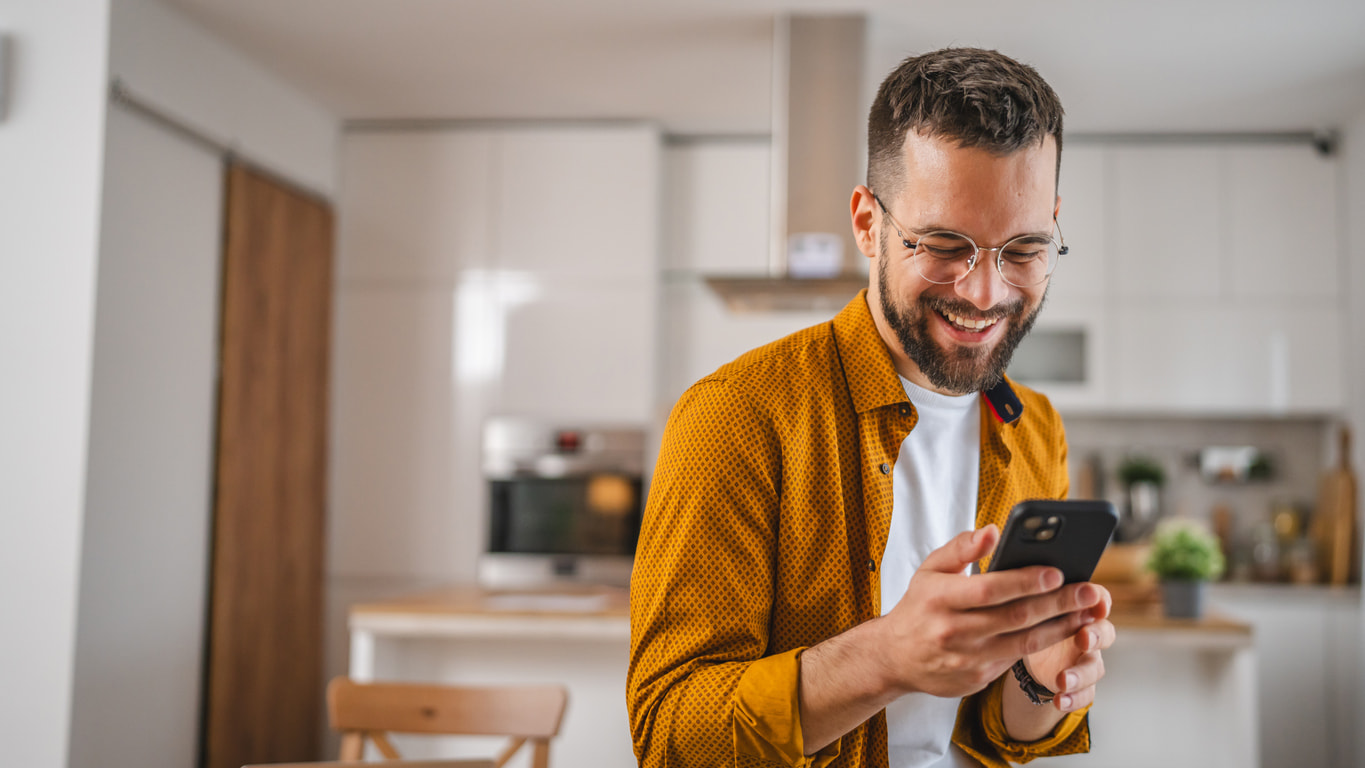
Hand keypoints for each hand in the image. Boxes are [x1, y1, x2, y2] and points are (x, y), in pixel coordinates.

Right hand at [876, 525, 1105, 698]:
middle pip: (1015, 616)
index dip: (1025, 581)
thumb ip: (961, 548)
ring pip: (1024, 643)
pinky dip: (1044, 644)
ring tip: (1087, 612)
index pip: (989, 589)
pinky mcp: (977, 678)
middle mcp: (953, 631)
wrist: (895, 658)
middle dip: (1058, 603)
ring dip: (1061, 627)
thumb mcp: (930, 570)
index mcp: (939, 598)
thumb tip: (993, 530)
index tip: (1056, 571)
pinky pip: (1017, 660)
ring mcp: (967, 658)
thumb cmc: (920, 607)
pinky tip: (1065, 630)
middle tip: (1090, 591)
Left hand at [1024, 585, 1113, 712]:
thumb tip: (1001, 551)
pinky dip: (1074, 698)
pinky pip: (1086, 693)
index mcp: (1077, 605)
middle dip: (1095, 634)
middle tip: (1082, 638)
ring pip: (1095, 667)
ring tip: (1062, 680)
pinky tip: (1058, 700)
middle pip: (1103, 632)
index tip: (1095, 602)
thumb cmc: (1026, 611)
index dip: (1099, 600)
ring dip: (1081, 673)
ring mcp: (1085, 658)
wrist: (1024, 643)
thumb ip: (1023, 580)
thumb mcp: (1022, 594)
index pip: (1097, 598)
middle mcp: (1087, 631)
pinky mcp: (1079, 682)